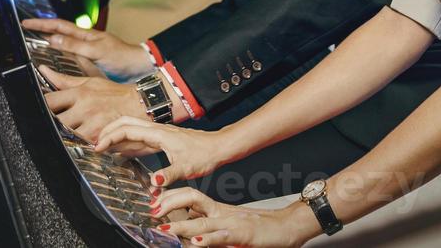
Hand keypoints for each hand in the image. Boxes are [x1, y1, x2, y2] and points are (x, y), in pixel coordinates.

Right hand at [21, 18, 153, 80]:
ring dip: (48, 43)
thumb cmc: (121, 57)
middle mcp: (84, 41)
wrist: (138, 68)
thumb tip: (53, 39)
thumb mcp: (96, 50)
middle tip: (24, 31)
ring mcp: (86, 51)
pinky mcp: (89, 62)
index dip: (42, 24)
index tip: (25, 23)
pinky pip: (69, 57)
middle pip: (59, 33)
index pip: (59, 26)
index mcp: (85, 34)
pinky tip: (53, 63)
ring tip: (33, 46)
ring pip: (63, 45)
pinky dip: (58, 57)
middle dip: (42, 31)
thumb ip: (75, 45)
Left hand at [38, 69, 148, 142]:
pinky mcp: (99, 138)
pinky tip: (72, 144)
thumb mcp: (89, 82)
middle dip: (47, 124)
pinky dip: (74, 145)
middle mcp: (84, 108)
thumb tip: (43, 70)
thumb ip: (64, 80)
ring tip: (57, 136)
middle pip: (53, 121)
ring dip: (60, 136)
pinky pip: (79, 145)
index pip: (49, 101)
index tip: (34, 110)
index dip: (38, 107)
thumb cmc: (114, 93)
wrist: (140, 104)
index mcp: (79, 93)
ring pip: (64, 135)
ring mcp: (92, 124)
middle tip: (44, 126)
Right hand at [95, 116, 229, 183]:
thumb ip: (169, 175)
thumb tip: (154, 182)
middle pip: (126, 122)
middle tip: (95, 145)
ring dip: (116, 134)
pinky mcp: (163, 139)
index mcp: (159, 134)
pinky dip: (126, 141)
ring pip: (131, 128)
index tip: (98, 148)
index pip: (128, 129)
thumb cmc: (205, 154)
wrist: (219, 147)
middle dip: (108, 130)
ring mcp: (159, 133)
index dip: (110, 137)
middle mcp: (157, 130)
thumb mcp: (187, 167)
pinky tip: (122, 151)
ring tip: (102, 147)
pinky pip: (139, 136)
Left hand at [149, 187, 312, 247]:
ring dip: (182, 226)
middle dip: (170, 205)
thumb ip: (210, 227)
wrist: (289, 225)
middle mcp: (222, 213)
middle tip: (152, 212)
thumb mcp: (229, 227)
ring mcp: (232, 222)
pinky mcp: (243, 234)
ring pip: (203, 220)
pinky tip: (197, 242)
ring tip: (165, 229)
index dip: (170, 198)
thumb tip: (189, 232)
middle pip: (192, 200)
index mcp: (217, 210)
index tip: (152, 204)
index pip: (190, 197)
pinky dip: (209, 239)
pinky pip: (222, 236)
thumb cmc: (261, 229)